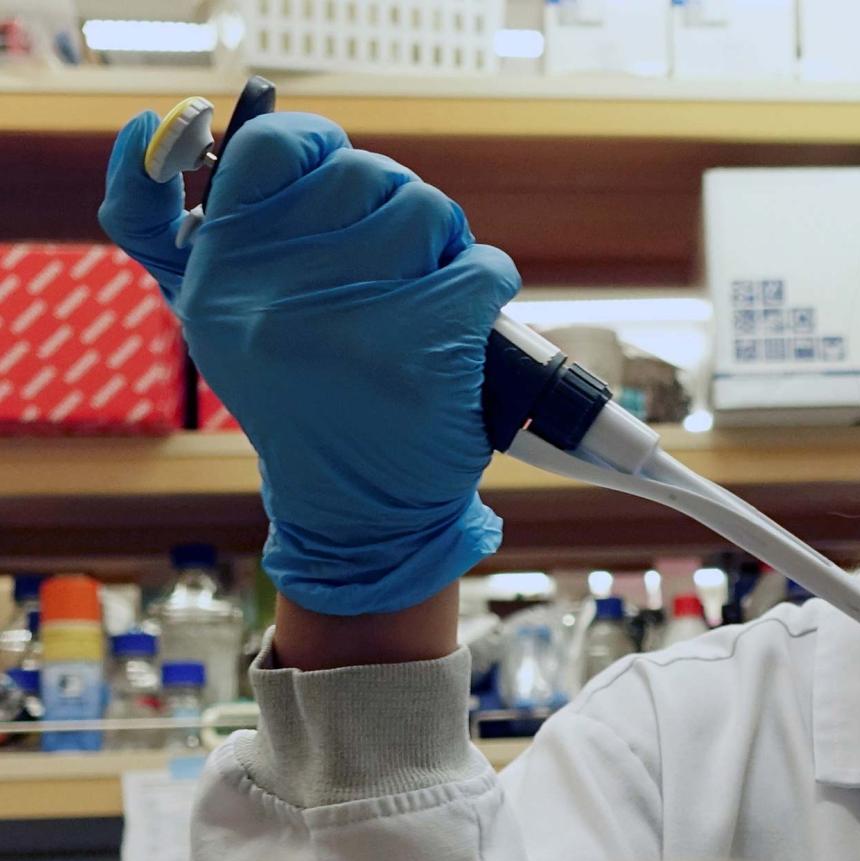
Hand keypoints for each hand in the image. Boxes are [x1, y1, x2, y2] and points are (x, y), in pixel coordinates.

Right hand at [100, 110, 518, 615]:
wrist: (355, 510)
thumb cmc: (297, 398)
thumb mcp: (214, 318)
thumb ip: (166, 226)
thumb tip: (150, 129)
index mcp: (220, 274)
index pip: (270, 148)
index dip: (320, 148)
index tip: (342, 180)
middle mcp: (274, 293)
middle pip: (366, 175)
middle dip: (396, 209)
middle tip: (396, 263)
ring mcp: (351, 319)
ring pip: (428, 210)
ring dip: (444, 243)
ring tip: (427, 292)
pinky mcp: (425, 346)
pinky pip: (481, 265)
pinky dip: (487, 282)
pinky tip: (466, 319)